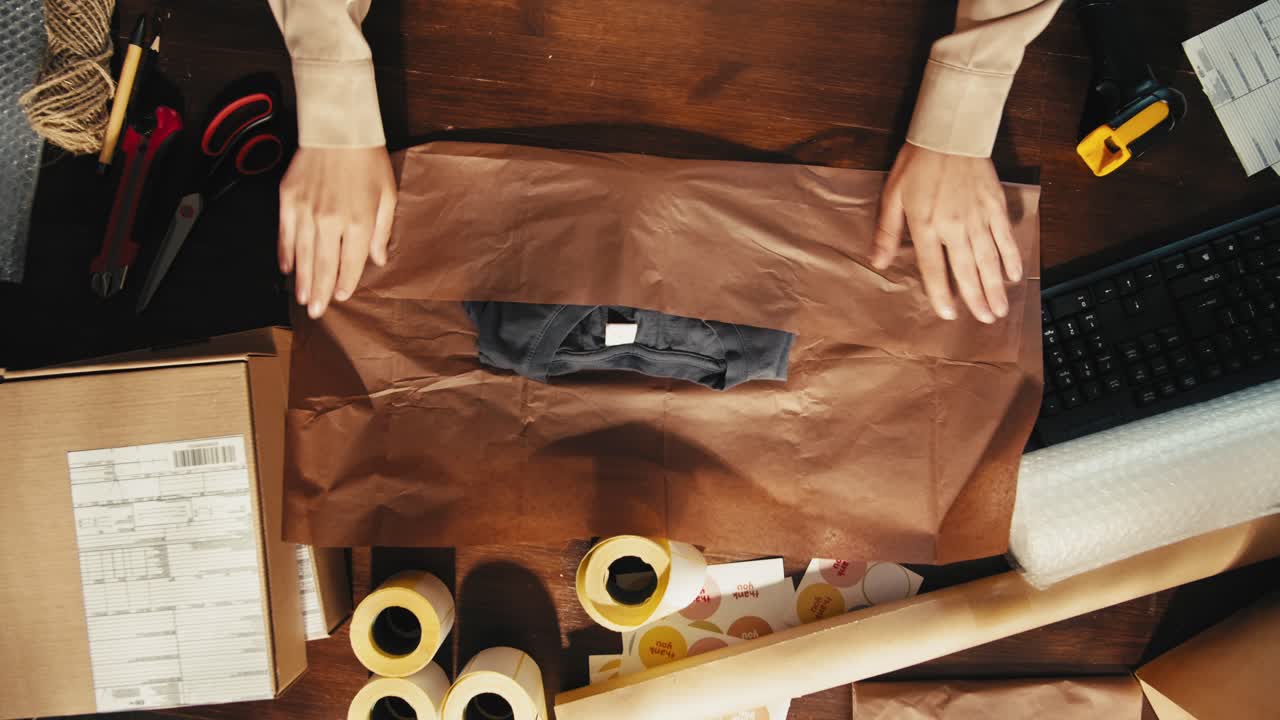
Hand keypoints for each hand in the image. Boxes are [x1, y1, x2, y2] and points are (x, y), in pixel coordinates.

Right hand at [278, 146, 396, 317]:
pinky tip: (287, 269)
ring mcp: (306, 211)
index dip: (345, 282)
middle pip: (324, 265)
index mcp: (358, 222)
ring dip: (302, 280)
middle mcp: (330, 221)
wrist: (338, 128)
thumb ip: (381, 231)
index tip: (340, 296)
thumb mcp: (387, 196)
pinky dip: (286, 254)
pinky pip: (285, 234)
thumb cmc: (367, 160)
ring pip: (303, 255)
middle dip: (321, 292)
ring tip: (303, 299)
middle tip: (316, 312)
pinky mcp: (288, 200)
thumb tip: (376, 260)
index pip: (351, 262)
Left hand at [873, 143, 1021, 323]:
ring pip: (989, 259)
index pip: (934, 269)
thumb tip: (877, 263)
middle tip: (986, 320)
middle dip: (977, 298)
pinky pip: (1005, 236)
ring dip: (995, 287)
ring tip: (1000, 309)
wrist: (950, 133)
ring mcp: (978, 217)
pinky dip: (1011, 257)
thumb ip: (887, 231)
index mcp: (926, 226)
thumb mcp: (893, 196)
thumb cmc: (917, 164)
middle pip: (967, 270)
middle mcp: (954, 227)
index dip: (941, 294)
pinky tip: (1014, 275)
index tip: (949, 314)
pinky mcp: (995, 205)